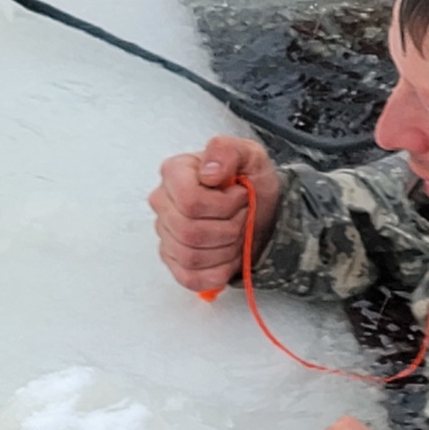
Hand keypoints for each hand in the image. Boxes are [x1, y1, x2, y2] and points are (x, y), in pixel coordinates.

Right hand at [148, 136, 280, 291]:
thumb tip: (209, 171)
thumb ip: (228, 151)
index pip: (190, 201)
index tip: (240, 195)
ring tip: (236, 233)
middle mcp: (164, 203)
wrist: (264, 212)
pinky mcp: (175, 261)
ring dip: (226, 249)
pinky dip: (218, 272)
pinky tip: (228, 255)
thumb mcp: (251, 156)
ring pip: (190, 256)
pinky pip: (190, 278)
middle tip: (242, 216)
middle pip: (190, 231)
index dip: (224, 204)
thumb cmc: (253, 184)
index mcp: (175, 173)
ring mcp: (167, 234)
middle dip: (229, 228)